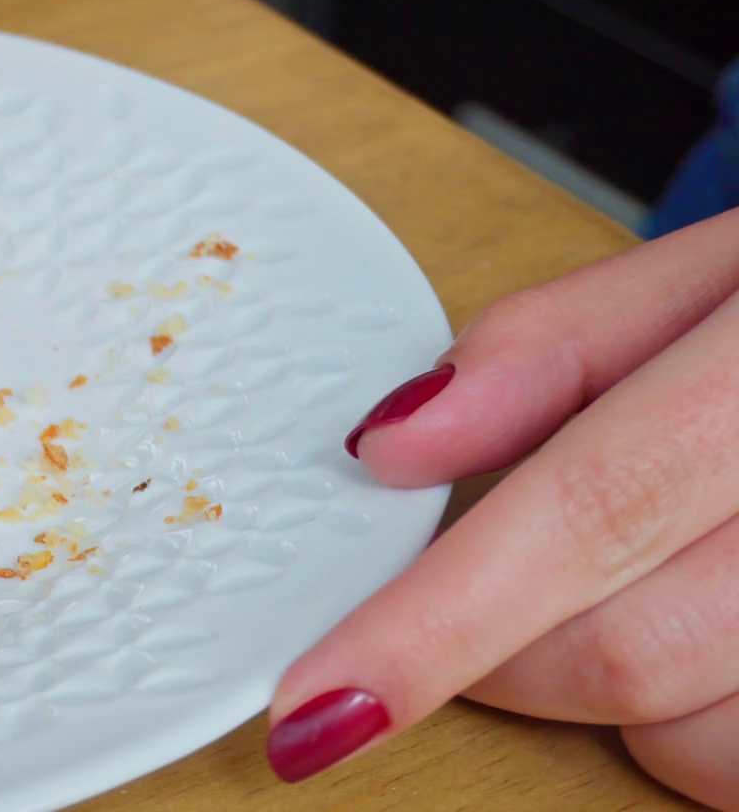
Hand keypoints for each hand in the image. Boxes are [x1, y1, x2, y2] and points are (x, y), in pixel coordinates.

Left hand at [267, 207, 738, 809]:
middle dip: (506, 650)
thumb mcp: (719, 272)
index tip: (318, 703)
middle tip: (497, 585)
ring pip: (698, 744)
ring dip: (625, 698)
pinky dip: (708, 734)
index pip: (591, 509)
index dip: (436, 624)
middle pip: (627, 653)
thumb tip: (388, 443)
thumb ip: (545, 350)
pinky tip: (726, 636)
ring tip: (668, 582)